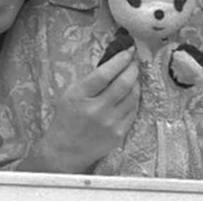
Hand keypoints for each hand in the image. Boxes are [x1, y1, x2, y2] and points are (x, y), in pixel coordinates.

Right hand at [21, 50, 139, 172]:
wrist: (66, 150)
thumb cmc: (66, 118)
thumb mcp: (70, 94)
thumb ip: (89, 81)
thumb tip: (112, 63)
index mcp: (80, 96)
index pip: (105, 74)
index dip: (119, 60)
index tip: (128, 51)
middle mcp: (96, 110)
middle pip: (123, 83)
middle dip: (132, 68)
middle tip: (134, 61)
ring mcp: (110, 123)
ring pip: (132, 96)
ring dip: (136, 82)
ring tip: (134, 75)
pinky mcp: (119, 134)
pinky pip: (133, 111)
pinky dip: (134, 98)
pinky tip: (132, 93)